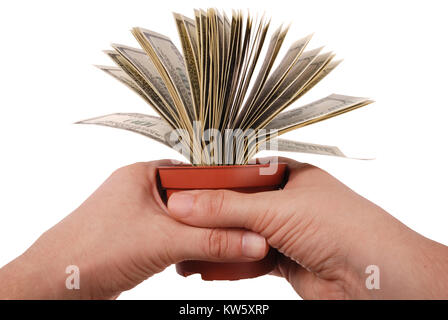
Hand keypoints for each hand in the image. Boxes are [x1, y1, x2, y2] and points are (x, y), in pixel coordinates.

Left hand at [0, 160, 267, 298]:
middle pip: (190, 197)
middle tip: (238, 224)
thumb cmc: (94, 250)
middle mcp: (139, 190)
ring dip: (198, 232)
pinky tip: (196, 256)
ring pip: (181, 219)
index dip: (220, 185)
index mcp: (142, 174)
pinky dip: (184, 245)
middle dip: (211, 214)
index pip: (193, 172)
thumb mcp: (164, 242)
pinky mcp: (134, 238)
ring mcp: (136, 215)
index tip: (245, 198)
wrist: (57, 286)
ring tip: (222, 241)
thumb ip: (213, 242)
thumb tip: (252, 241)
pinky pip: (169, 236)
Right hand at [167, 157, 447, 298]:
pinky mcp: (285, 259)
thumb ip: (226, 208)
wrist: (373, 278)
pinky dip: (230, 263)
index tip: (187, 188)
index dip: (215, 180)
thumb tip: (185, 203)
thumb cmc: (342, 227)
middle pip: (240, 206)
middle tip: (180, 220)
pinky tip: (208, 266)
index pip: (243, 172)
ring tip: (186, 249)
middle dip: (211, 216)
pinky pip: (249, 258)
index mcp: (291, 176)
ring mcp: (287, 231)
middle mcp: (289, 201)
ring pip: (243, 234)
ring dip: (217, 242)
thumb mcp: (275, 210)